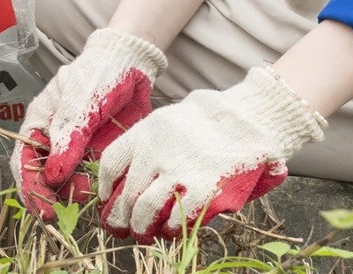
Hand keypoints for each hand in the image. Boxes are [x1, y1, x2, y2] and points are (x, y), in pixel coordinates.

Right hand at [11, 28, 165, 220]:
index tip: (43, 207)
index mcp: (40, 122)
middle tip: (59, 215)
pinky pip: (92, 180)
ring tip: (86, 197)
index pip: (24, 160)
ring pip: (67, 182)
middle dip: (48, 197)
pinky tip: (101, 194)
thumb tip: (53, 175)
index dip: (30, 186)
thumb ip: (68, 136)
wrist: (133, 66)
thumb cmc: (99, 74)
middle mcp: (54, 140)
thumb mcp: (81, 101)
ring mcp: (77, 150)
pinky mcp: (98, 155)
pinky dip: (94, 190)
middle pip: (42, 177)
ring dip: (72, 195)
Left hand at [97, 65, 325, 240]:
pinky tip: (170, 230)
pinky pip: (177, 218)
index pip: (111, 162)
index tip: (106, 198)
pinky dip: (170, 229)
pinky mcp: (203, 189)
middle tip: (121, 227)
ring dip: (141, 227)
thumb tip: (125, 180)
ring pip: (145, 210)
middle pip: (126, 193)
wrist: (248, 119)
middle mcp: (156, 151)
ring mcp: (179, 171)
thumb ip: (148, 144)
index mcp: (146, 131)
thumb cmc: (206, 122)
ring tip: (143, 233)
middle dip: (120, 216)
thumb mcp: (168, 122)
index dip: (104, 187)